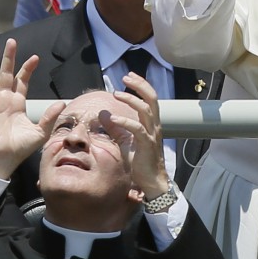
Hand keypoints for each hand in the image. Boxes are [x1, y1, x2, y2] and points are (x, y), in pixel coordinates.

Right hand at [0, 39, 63, 178]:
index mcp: (17, 103)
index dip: (27, 68)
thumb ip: (50, 116)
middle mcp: (5, 99)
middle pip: (5, 73)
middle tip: (11, 41)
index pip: (21, 80)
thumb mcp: (40, 131)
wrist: (4, 158)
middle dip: (8, 57)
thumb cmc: (21, 148)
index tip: (35, 57)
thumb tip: (63, 103)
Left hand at [106, 72, 169, 201]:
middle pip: (152, 99)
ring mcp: (152, 134)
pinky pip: (137, 129)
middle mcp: (154, 126)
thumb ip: (116, 128)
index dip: (141, 85)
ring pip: (146, 110)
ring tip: (117, 93)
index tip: (129, 76)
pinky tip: (113, 118)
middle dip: (139, 85)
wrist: (151, 182)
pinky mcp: (147, 145)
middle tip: (126, 77)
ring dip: (132, 99)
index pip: (149, 98)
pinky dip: (125, 121)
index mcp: (151, 123)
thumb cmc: (140, 163)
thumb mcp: (126, 142)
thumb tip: (103, 114)